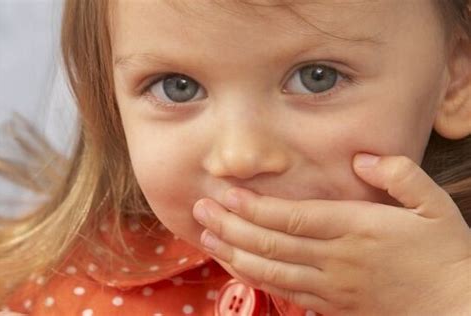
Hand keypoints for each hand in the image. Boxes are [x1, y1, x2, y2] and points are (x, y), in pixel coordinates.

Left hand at [193, 154, 470, 314]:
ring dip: (234, 253)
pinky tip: (237, 266)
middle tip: (201, 209)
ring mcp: (331, 286)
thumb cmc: (445, 255)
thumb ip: (398, 174)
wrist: (458, 309)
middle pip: (270, 243)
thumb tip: (362, 158)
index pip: (291, 217)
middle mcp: (335, 259)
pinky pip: (284, 292)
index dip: (254, 207)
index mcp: (356, 229)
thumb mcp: (433, 206)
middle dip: (231, 226)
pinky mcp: (332, 305)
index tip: (227, 194)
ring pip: (270, 271)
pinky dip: (255, 278)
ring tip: (207, 236)